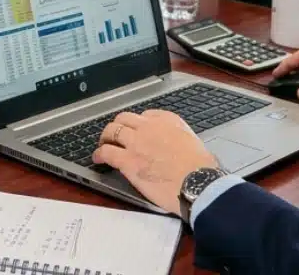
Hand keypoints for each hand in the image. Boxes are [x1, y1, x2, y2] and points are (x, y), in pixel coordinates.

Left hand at [92, 110, 218, 212]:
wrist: (198, 182)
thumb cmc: (201, 168)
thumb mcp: (193, 142)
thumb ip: (180, 138)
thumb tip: (176, 147)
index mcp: (168, 121)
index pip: (146, 115)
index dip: (138, 124)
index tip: (136, 130)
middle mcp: (149, 127)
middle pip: (125, 119)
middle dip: (118, 126)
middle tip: (115, 135)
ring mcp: (136, 143)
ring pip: (112, 131)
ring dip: (106, 137)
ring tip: (103, 144)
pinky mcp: (127, 160)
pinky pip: (106, 152)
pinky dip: (99, 154)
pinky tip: (98, 158)